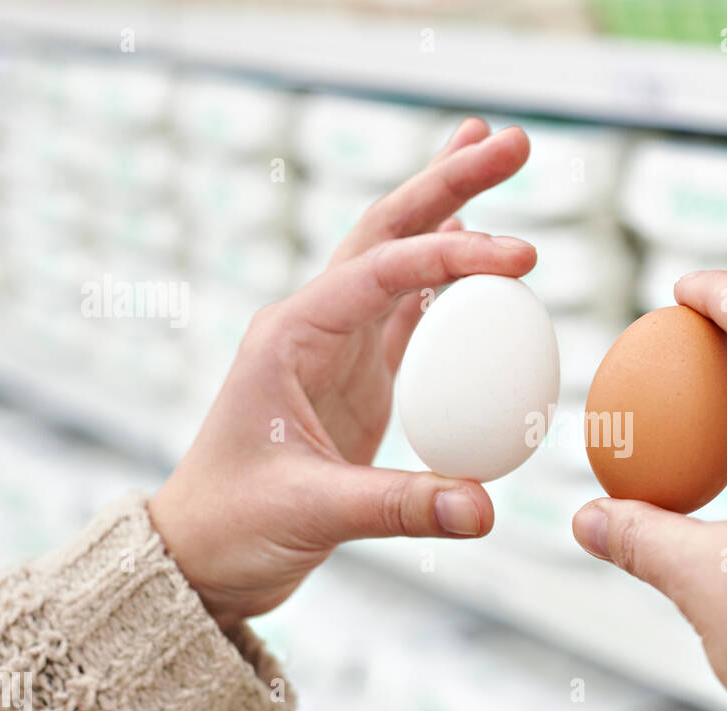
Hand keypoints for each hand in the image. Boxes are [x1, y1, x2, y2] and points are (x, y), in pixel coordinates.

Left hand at [150, 119, 533, 631]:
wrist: (203, 554)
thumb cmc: (234, 523)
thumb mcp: (312, 514)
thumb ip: (401, 508)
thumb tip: (486, 508)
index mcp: (291, 336)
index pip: (381, 269)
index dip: (453, 254)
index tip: (523, 257)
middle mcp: (315, 326)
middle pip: (388, 232)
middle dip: (448, 182)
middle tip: (510, 141)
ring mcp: (339, 349)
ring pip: (403, 261)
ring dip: (449, 212)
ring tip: (495, 160)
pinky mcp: (360, 379)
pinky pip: (415, 315)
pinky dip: (452, 281)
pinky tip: (483, 257)